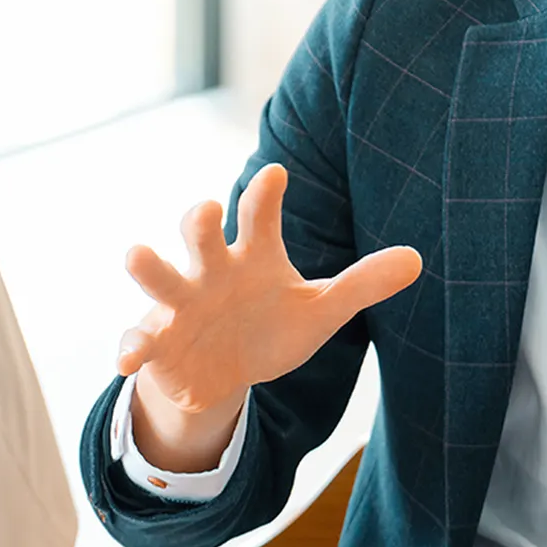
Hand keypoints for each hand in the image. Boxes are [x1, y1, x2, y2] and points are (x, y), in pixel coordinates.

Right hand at [117, 164, 421, 470]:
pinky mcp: (158, 340)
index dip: (266, 194)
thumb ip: (362, 283)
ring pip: (158, 274)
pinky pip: (138, 338)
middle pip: (200, 233)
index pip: (259, 214)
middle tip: (205, 209)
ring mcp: (180, 302)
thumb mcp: (320, 311)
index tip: (277, 174)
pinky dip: (131, 346)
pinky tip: (128, 358)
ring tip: (137, 253)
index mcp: (251, 255)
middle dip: (198, 220)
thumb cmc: (269, 327)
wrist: (221, 373)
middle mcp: (211, 269)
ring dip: (147, 264)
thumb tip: (418, 258)